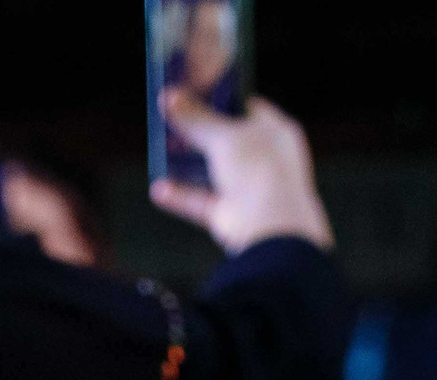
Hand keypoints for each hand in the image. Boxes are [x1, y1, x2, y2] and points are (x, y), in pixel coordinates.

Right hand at [150, 96, 333, 254]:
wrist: (272, 231)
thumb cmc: (259, 171)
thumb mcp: (224, 137)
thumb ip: (196, 119)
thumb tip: (168, 97)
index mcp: (277, 132)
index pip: (249, 107)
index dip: (223, 98)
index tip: (197, 90)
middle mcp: (266, 160)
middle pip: (228, 140)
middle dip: (201, 131)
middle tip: (174, 119)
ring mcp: (250, 190)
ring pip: (214, 173)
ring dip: (189, 164)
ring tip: (164, 149)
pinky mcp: (233, 218)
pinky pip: (203, 203)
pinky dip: (182, 197)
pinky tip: (159, 189)